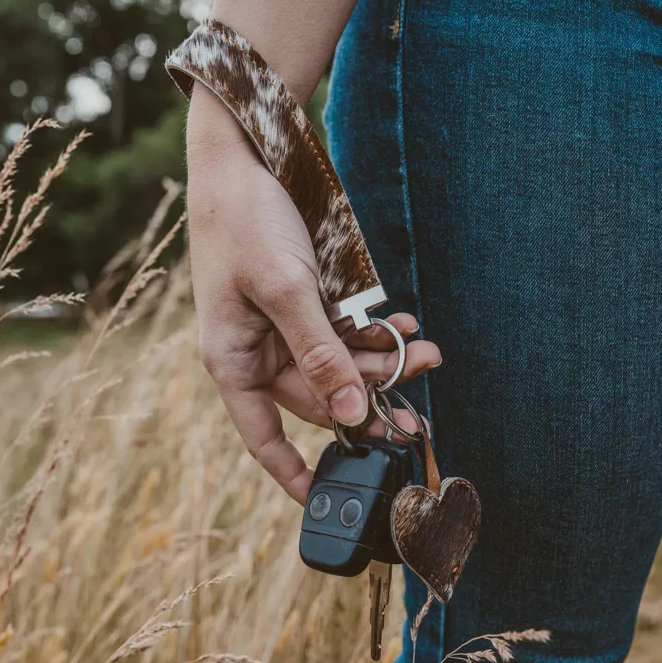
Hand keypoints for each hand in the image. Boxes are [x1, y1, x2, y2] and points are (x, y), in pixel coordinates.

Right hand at [187, 89, 440, 503]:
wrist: (243, 158)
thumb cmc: (245, 224)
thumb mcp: (286, 291)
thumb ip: (319, 354)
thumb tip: (349, 418)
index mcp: (234, 361)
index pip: (264, 438)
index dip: (295, 475)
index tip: (330, 504)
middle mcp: (258, 352)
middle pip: (320, 397)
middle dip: (370, 395)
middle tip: (422, 389)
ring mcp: (282, 327)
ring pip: (339, 365)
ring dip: (381, 362)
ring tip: (426, 350)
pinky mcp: (303, 301)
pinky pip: (343, 332)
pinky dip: (373, 331)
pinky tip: (403, 325)